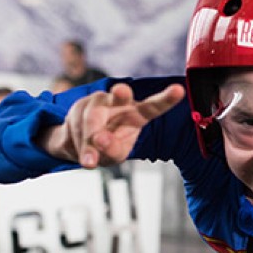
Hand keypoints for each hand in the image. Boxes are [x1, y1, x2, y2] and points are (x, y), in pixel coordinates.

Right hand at [38, 82, 184, 166]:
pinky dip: (76, 145)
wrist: (80, 144)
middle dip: (120, 95)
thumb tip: (99, 139)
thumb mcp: (115, 154)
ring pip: (90, 118)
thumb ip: (112, 149)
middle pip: (119, 98)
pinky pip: (73, 127)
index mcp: (137, 114)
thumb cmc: (108, 146)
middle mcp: (118, 103)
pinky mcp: (77, 106)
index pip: (153, 106)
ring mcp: (97, 101)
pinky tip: (80, 150)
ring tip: (89, 162)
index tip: (179, 90)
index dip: (166, 99)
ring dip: (88, 142)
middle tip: (122, 90)